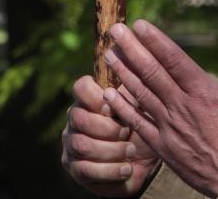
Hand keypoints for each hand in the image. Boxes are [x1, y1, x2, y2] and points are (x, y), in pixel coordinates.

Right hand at [62, 74, 158, 195]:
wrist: (145, 158)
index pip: (80, 87)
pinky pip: (86, 170)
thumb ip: (136, 78)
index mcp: (90, 98)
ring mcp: (72, 144)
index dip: (96, 95)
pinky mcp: (76, 169)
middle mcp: (75, 119)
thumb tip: (136, 48)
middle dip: (107, 127)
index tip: (113, 102)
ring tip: (131, 150)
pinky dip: (109, 170)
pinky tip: (126, 168)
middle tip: (128, 130)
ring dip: (111, 149)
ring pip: (82, 145)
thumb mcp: (142, 101)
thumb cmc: (142, 122)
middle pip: (80, 118)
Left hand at [103, 20, 217, 197]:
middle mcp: (183, 106)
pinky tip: (109, 96)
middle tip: (115, 30)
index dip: (155, 40)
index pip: (174, 59)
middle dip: (131, 49)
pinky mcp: (164, 149)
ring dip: (123, 73)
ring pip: (141, 95)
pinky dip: (123, 109)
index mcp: (205, 91)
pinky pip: (138, 125)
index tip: (139, 25)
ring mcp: (171, 128)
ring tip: (108, 56)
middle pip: (152, 72)